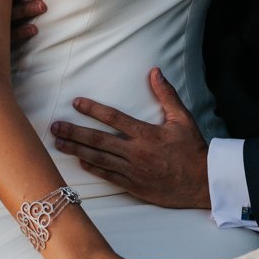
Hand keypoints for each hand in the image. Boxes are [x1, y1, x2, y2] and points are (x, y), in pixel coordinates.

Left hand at [52, 68, 210, 208]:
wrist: (202, 183)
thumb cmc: (193, 149)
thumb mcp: (183, 119)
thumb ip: (167, 95)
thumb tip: (155, 72)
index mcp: (147, 134)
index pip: (114, 118)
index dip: (93, 110)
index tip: (77, 103)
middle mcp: (136, 153)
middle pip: (99, 141)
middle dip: (74, 132)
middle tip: (55, 127)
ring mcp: (133, 171)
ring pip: (99, 159)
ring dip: (77, 150)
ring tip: (59, 144)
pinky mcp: (134, 186)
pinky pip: (109, 176)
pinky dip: (93, 169)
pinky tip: (80, 161)